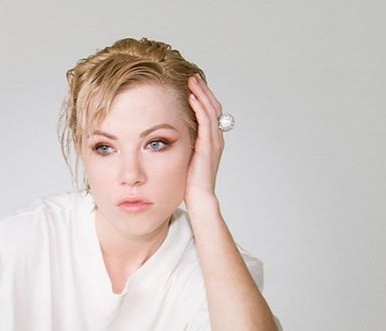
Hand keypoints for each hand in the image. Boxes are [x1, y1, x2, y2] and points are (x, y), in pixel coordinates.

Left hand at [184, 73, 225, 211]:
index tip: (191, 86)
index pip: (209, 112)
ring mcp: (214, 141)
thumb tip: (169, 138)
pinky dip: (200, 107)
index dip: (202, 98)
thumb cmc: (190, 184)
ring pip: (210, 109)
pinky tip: (192, 97)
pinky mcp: (208, 146)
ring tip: (192, 81)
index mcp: (211, 141)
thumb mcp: (186, 160)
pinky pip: (206, 120)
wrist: (199, 198)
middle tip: (193, 77)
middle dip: (203, 90)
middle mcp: (216, 138)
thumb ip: (183, 147)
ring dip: (201, 93)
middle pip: (212, 106)